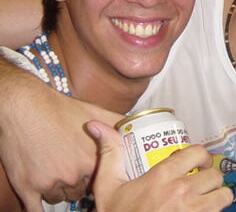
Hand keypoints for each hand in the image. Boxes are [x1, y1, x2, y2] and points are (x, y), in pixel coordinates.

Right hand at [0, 78, 120, 210]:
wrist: (27, 107)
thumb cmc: (61, 108)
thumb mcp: (98, 112)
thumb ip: (118, 124)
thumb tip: (134, 127)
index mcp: (94, 160)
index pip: (103, 179)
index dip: (98, 175)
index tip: (94, 172)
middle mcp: (75, 174)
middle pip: (81, 190)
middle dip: (78, 180)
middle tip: (72, 168)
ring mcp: (51, 182)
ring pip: (60, 197)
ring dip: (58, 189)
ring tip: (55, 171)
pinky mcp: (28, 187)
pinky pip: (36, 210)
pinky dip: (39, 208)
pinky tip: (43, 203)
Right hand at [87, 121, 232, 211]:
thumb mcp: (108, 185)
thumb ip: (110, 153)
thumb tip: (97, 125)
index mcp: (162, 176)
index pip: (197, 153)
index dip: (201, 156)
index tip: (197, 163)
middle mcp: (181, 192)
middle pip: (214, 174)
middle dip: (209, 178)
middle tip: (201, 182)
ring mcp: (193, 211)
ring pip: (222, 195)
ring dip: (216, 195)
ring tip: (206, 198)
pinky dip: (214, 211)